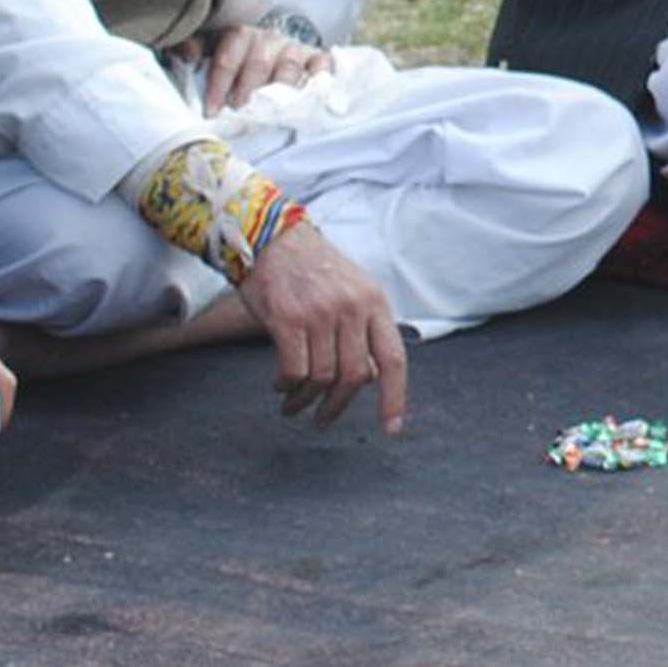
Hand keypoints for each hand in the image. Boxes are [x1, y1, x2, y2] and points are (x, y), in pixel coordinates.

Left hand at [195, 20, 330, 113]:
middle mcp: (267, 39)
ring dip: (279, 90)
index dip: (219, 86)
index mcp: (237, 36)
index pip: (227, 60)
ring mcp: (292, 48)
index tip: (212, 111)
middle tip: (241, 111)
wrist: (264, 50)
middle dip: (248, 90)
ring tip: (272, 112)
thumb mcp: (204, 49)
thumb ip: (188, 47)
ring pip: (288, 67)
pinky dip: (321, 75)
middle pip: (258, 64)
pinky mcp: (314, 57)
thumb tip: (188, 55)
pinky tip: (315, 91)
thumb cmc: (232, 58)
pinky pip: (322, 63)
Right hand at [243, 218, 409, 433]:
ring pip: (323, 378)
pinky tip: (280, 387)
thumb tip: (370, 377)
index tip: (391, 429)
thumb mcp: (354, 289)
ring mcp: (321, 314)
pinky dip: (287, 386)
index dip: (395, 397)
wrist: (272, 238)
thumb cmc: (315, 269)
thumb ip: (365, 328)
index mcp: (375, 303)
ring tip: (293, 404)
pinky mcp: (288, 319)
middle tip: (322, 420)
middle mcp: (353, 309)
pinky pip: (294, 370)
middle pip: (356, 377)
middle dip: (338, 407)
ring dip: (305, 400)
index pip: (394, 359)